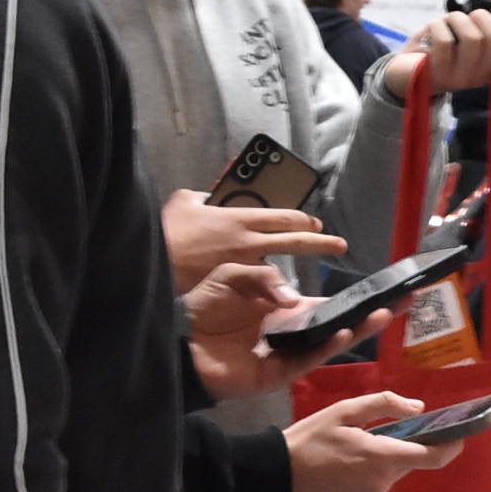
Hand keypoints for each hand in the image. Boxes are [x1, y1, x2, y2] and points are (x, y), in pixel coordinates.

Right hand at [163, 192, 346, 292]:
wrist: (152, 267)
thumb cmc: (168, 233)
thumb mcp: (186, 202)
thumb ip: (207, 197)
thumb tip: (215, 193)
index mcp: (241, 218)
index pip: (284, 217)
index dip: (303, 219)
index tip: (315, 222)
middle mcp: (250, 243)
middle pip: (295, 241)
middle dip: (320, 242)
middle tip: (338, 245)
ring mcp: (244, 268)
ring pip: (282, 269)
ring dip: (300, 272)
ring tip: (319, 276)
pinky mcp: (234, 290)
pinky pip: (260, 290)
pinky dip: (274, 293)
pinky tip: (286, 298)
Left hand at [183, 266, 386, 397]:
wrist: (177, 342)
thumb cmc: (203, 308)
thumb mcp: (233, 276)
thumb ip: (265, 279)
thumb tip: (294, 299)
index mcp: (285, 309)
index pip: (328, 304)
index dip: (355, 298)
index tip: (384, 290)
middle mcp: (293, 332)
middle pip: (339, 323)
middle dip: (371, 314)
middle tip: (403, 303)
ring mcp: (287, 354)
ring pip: (330, 342)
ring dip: (358, 330)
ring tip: (384, 315)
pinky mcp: (276, 373)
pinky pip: (306, 360)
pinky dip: (326, 347)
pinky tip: (344, 332)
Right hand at [287, 393, 458, 491]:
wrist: (275, 475)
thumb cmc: (310, 438)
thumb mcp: (344, 411)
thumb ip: (384, 404)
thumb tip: (419, 409)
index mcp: (381, 456)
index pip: (432, 457)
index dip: (450, 447)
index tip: (460, 436)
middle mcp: (381, 485)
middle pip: (404, 464)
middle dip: (394, 450)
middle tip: (366, 438)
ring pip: (385, 479)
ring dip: (375, 467)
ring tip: (344, 457)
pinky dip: (362, 484)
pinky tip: (338, 476)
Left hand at [383, 10, 490, 103]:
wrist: (404, 74)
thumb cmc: (439, 48)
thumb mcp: (467, 32)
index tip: (490, 16)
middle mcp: (481, 74)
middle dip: (481, 16)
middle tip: (467, 17)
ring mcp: (460, 77)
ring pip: (472, 38)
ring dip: (457, 19)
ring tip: (448, 22)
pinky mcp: (437, 74)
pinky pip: (445, 41)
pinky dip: (437, 26)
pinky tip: (432, 29)